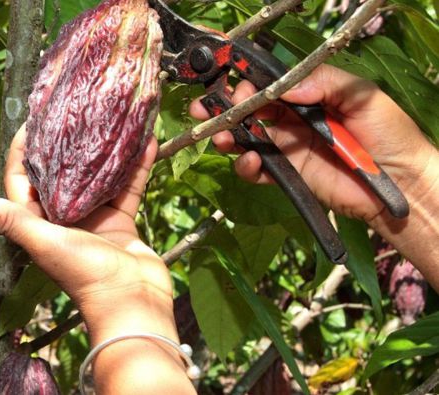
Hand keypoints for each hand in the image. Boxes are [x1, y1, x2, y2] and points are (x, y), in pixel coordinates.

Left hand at [0, 127, 175, 343]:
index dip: (23, 151)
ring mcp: (93, 218)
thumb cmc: (83, 275)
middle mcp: (63, 217)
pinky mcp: (121, 221)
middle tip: (72, 110)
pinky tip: (147, 140)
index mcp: (37, 222)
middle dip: (65, 142)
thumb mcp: (43, 242)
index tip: (31, 121)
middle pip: (61, 172)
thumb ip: (10, 221)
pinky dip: (136, 165)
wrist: (131, 302)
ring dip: (103, 149)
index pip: (23, 178)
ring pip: (96, 175)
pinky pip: (127, 186)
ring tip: (109, 118)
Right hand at [190, 64, 434, 224]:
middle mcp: (292, 119)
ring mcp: (287, 147)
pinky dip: (245, 165)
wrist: (400, 183)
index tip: (232, 81)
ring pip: (245, 137)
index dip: (246, 81)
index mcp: (308, 96)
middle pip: (248, 109)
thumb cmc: (389, 134)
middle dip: (224, 107)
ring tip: (222, 136)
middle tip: (210, 107)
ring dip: (226, 134)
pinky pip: (256, 169)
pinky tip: (251, 160)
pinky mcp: (286, 175)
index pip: (268, 84)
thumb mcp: (361, 96)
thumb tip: (284, 86)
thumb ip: (324, 83)